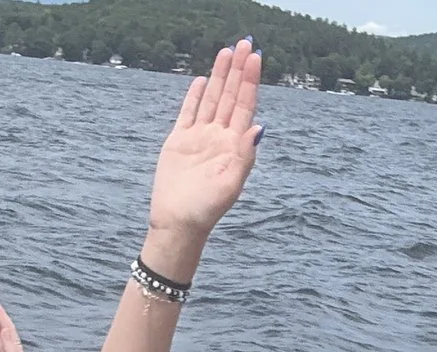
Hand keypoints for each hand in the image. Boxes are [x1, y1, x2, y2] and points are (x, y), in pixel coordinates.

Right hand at [145, 39, 262, 246]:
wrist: (178, 223)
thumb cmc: (206, 209)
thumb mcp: (231, 185)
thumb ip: (245, 156)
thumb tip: (258, 129)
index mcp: (234, 145)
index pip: (245, 105)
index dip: (250, 80)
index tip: (255, 57)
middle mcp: (219, 137)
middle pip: (230, 95)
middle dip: (237, 70)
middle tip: (244, 43)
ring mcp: (199, 137)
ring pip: (211, 99)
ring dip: (219, 76)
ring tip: (226, 52)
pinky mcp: (179, 141)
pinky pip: (188, 112)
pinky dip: (194, 96)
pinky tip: (201, 80)